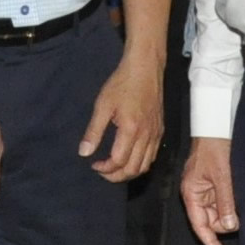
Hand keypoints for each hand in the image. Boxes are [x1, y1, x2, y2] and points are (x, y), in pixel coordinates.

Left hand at [80, 51, 164, 181]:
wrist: (145, 68)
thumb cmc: (122, 83)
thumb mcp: (102, 105)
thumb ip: (93, 131)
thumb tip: (84, 153)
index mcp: (131, 129)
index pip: (119, 161)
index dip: (105, 169)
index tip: (94, 164)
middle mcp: (147, 135)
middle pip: (134, 169)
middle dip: (116, 176)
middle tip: (102, 171)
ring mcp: (156, 134)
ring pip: (145, 165)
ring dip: (129, 172)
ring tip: (114, 168)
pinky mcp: (160, 130)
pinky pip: (153, 155)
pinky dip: (141, 164)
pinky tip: (130, 158)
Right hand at [179, 136, 238, 244]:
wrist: (217, 126)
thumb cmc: (215, 147)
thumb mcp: (223, 175)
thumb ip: (226, 201)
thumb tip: (230, 227)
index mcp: (191, 193)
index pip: (199, 226)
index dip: (210, 243)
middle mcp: (195, 194)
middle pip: (209, 222)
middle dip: (225, 223)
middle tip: (241, 216)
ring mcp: (204, 190)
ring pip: (217, 213)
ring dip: (230, 213)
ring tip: (241, 200)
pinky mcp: (214, 184)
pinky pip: (222, 202)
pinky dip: (231, 204)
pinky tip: (240, 199)